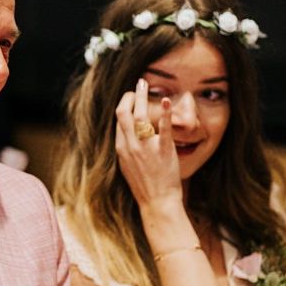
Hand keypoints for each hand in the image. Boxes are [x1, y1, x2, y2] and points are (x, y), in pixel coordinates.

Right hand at [114, 78, 180, 208]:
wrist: (157, 202)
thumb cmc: (144, 186)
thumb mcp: (128, 166)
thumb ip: (126, 148)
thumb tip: (126, 133)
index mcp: (121, 149)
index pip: (118, 120)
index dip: (124, 105)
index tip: (130, 97)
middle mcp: (130, 146)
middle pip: (123, 113)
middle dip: (130, 95)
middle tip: (138, 85)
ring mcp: (146, 148)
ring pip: (139, 116)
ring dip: (142, 96)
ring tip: (146, 84)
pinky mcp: (163, 150)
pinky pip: (163, 128)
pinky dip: (165, 112)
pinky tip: (167, 100)